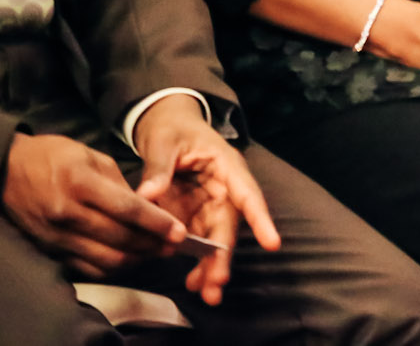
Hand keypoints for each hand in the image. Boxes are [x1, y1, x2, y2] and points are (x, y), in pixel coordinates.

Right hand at [2, 133, 186, 279]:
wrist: (4, 170)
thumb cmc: (52, 157)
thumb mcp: (90, 156)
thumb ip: (119, 183)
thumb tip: (147, 207)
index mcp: (80, 183)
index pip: (128, 210)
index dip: (157, 224)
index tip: (180, 232)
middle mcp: (67, 213)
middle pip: (120, 238)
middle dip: (152, 245)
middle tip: (174, 245)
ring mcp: (56, 236)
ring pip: (105, 259)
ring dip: (135, 259)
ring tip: (155, 253)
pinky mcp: (48, 250)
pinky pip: (86, 268)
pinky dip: (111, 267)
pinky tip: (127, 259)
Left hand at [133, 96, 280, 305]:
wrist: (166, 128)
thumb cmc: (172, 129)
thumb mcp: (163, 142)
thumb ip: (158, 168)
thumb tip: (146, 195)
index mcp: (226, 166)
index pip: (247, 193)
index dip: (261, 219)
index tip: (272, 243)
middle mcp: (224, 189)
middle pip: (230, 225)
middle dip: (224, 256)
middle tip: (216, 284)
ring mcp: (209, 205)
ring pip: (216, 239)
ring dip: (212, 266)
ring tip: (205, 292)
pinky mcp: (194, 216)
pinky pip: (197, 242)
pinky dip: (196, 262)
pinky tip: (191, 282)